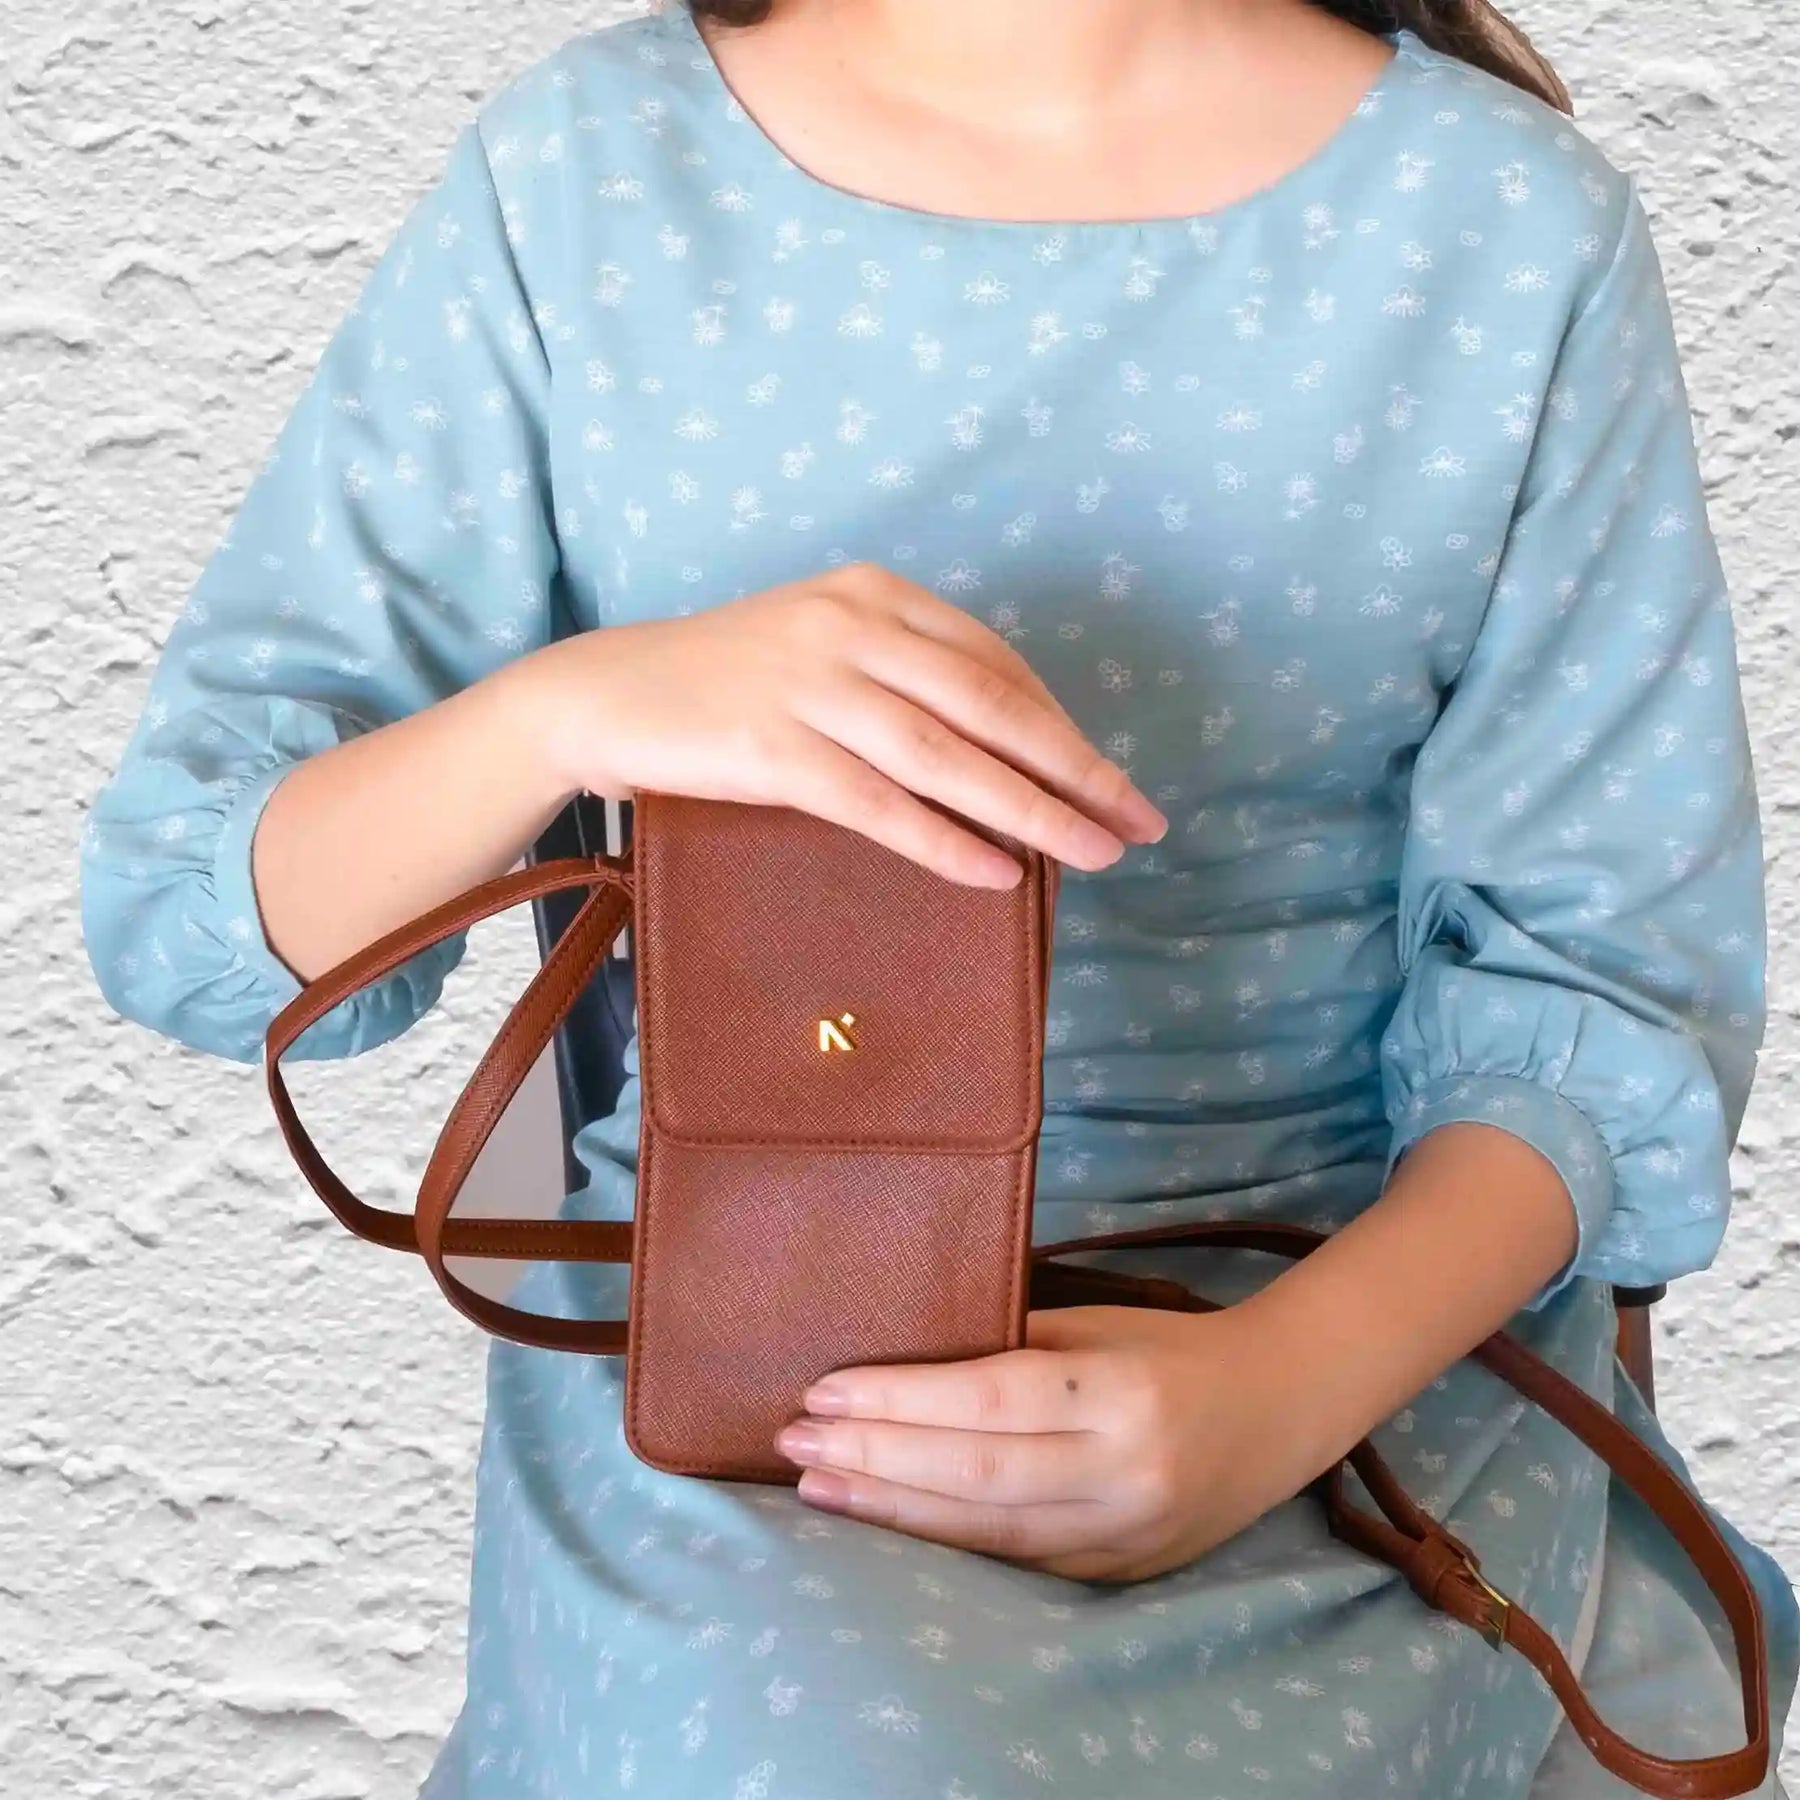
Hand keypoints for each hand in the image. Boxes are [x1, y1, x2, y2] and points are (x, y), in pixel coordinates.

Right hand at [519, 561, 1166, 886]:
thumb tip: (995, 753)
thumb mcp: (818, 646)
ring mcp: (811, 684)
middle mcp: (851, 626)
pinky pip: (878, 802)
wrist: (603, 694)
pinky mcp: (771, 747)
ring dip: (1031, 811)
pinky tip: (996, 873)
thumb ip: (898, 673)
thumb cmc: (720, 680)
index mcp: (874, 594)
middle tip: (1136, 821)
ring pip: (947, 756)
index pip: (996, 665)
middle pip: (992, 706)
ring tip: (1090, 855)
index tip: (1111, 781)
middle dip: (1075, 770)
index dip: (1064, 726)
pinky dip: (944, 840)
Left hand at [774, 1304, 1314, 1582]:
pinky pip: (1011, 1561)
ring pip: (985, 1532)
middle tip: (793, 1441)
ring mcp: (1124, 1535)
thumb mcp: (1097, 1324)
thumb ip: (1010, 1346)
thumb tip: (899, 1358)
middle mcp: (1125, 1471)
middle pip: (975, 1473)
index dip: (900, 1400)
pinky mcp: (1115, 1574)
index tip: (824, 1390)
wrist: (1279, 1409)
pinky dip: (940, 1543)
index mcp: (1124, 1391)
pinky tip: (882, 1522)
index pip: (989, 1399)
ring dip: (888, 1511)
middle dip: (873, 1460)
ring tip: (814, 1487)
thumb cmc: (1171, 1348)